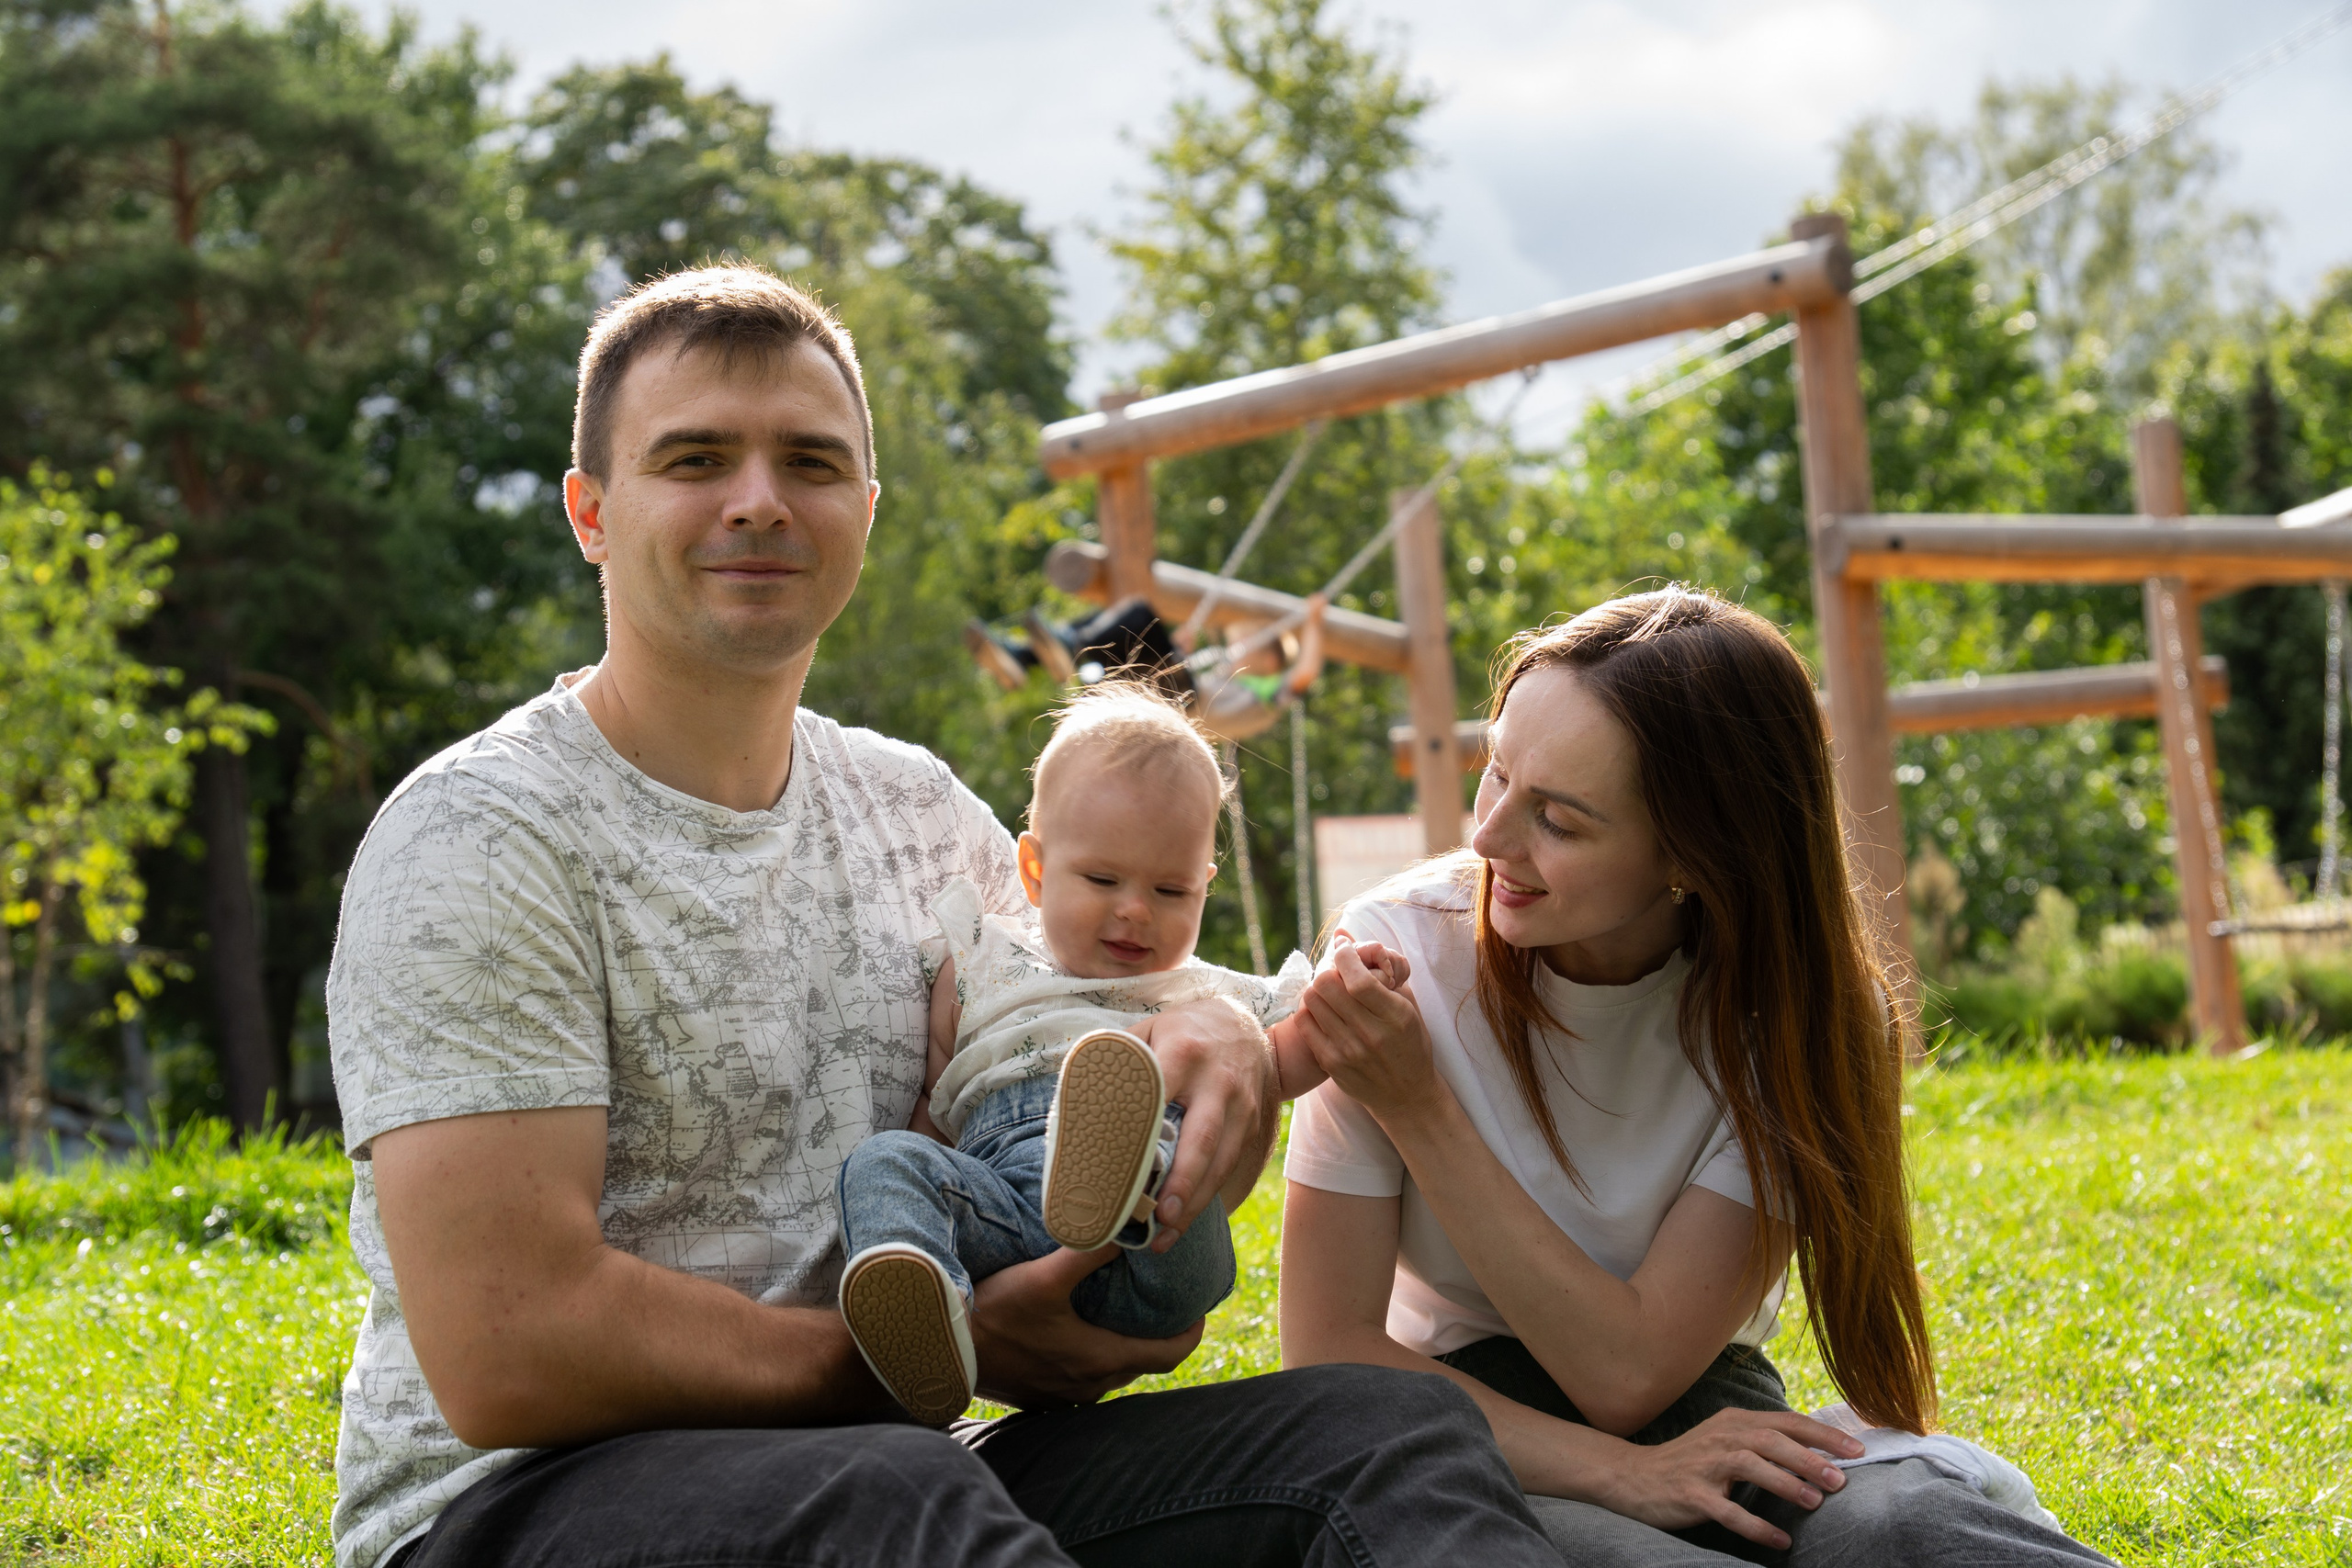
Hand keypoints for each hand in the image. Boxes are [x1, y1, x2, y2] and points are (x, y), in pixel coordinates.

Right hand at [968, 1244, 1202, 1407]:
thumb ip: (1088, 1250)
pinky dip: (1094, 1357)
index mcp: (1099, 1360)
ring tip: (1125, 1311)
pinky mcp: (1039, 1396)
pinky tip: (1080, 1332)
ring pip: (1112, 1372)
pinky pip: (1082, 1379)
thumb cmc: (994, 1314)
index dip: (1192, 1333)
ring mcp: (1062, 1397)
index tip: (1200, 1310)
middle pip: (1142, 1363)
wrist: (941, 1352)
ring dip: (1124, 1346)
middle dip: (1159, 1336)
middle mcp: (1088, 1386)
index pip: (1169, 1355)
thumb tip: (1130, 1221)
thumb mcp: (1043, 1276)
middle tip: (1166, 1303)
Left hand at [1126, 995, 1276, 1248]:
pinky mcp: (1251, 1124)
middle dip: (1182, 1181)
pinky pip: (1230, 1165)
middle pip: (1201, 1138)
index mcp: (1184, 1052)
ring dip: (1195, 1202)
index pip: (1161, 1092)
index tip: (1119, 1162)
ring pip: (1220, 1161)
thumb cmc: (1183, 1030)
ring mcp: (1241, 1105)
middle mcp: (1218, 1081)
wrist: (1243, 1024)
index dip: (1141, 1128)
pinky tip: (1183, 1220)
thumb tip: (1073, 1095)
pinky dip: (1207, 1195)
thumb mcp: (1150, 1028)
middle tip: (1159, 1215)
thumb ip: (1119, 1058)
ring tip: (1167, 1234)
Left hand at [1291, 936, 1437, 1123]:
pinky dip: (1310, 1010)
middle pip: (1327, 985)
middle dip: (1328, 969)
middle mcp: (1371, 1034)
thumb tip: (1344, 933)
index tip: (1343, 949)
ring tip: (1330, 991)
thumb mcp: (1408, 1004)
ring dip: (1317, 988)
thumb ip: (1382, 969)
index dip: (1344, 956)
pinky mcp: (1331, 1063)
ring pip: (1312, 1001)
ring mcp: (1348, 1051)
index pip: (1358, 978)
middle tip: (1335, 972)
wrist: (1406, 1095)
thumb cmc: (1410, 1043)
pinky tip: (1323, 1010)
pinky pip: (1305, 1023)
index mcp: (1396, 1016)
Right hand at [1597, 1408, 1864, 1550]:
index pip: (1786, 1421)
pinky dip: (1756, 1526)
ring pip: (1750, 1466)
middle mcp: (1720, 1437)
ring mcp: (1704, 1465)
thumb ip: (1764, 1442)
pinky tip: (1780, 1540)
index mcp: (1734, 1421)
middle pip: (1770, 1439)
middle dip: (1809, 1457)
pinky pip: (1728, 1511)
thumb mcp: (1726, 1441)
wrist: (1634, 1477)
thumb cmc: (1691, 1462)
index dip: (1822, 1433)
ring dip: (1785, 1483)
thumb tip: (1817, 1453)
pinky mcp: (1691, 1494)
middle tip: (1841, 1478)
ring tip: (1815, 1501)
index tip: (1857, 1448)